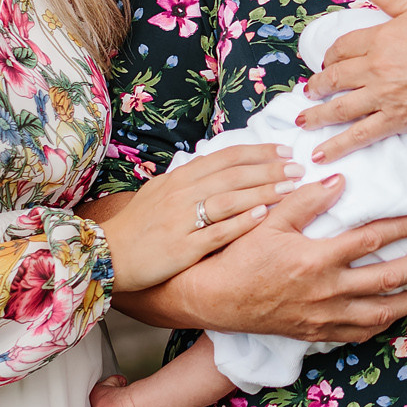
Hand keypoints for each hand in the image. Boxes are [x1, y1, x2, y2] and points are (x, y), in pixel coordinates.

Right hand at [95, 143, 299, 293]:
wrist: (107, 254)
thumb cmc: (137, 225)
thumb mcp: (160, 192)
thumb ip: (190, 179)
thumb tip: (217, 165)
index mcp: (179, 177)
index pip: (225, 157)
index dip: (258, 152)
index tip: (284, 151)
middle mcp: (181, 193)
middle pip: (233, 175)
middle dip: (270, 169)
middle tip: (299, 168)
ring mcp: (182, 220)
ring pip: (229, 199)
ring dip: (263, 191)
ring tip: (291, 188)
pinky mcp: (182, 247)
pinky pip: (217, 232)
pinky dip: (241, 222)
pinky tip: (263, 215)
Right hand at [128, 174, 406, 343]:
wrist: (214, 299)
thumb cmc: (239, 257)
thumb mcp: (269, 221)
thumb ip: (306, 200)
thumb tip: (339, 180)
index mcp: (315, 260)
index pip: (370, 242)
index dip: (401, 228)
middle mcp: (325, 292)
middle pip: (387, 280)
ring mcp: (323, 316)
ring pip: (380, 313)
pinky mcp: (317, 333)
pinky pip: (359, 333)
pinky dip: (383, 325)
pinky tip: (397, 316)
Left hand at [300, 0, 406, 160]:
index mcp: (380, 38)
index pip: (343, 47)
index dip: (331, 55)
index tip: (327, 62)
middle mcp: (375, 67)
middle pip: (335, 77)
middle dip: (318, 86)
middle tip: (309, 92)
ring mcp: (384, 96)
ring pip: (340, 107)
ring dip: (318, 115)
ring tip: (303, 121)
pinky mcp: (398, 119)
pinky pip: (360, 135)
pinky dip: (338, 145)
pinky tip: (322, 153)